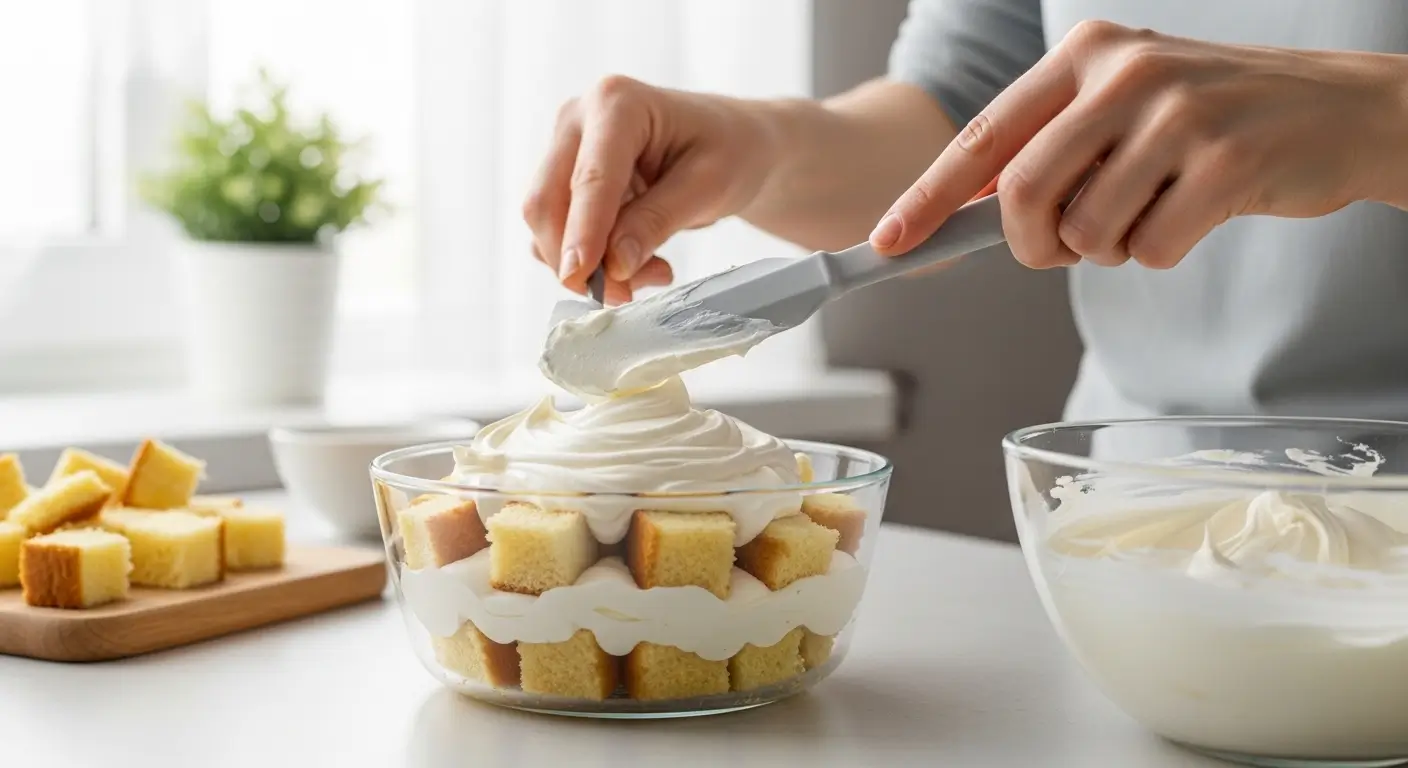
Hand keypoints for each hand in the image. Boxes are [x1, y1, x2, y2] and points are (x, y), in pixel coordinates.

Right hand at [524, 76, 779, 303]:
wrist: (732, 143)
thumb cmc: (729, 151)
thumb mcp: (710, 186)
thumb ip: (659, 220)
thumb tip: (615, 264)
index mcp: (616, 103)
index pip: (589, 178)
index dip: (583, 232)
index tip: (582, 277)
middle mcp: (577, 119)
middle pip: (547, 201)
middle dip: (580, 260)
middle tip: (628, 295)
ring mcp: (565, 149)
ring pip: (548, 224)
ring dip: (590, 265)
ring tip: (653, 271)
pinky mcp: (563, 180)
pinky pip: (559, 233)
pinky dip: (591, 261)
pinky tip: (638, 261)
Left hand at [870, 21, 1407, 268]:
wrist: (1337, 109)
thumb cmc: (1212, 117)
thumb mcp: (1123, 104)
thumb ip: (1051, 144)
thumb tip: (967, 207)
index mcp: (1085, 53)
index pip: (984, 137)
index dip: (928, 196)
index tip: (890, 239)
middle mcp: (1125, 72)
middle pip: (1025, 194)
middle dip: (1031, 244)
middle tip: (1058, 249)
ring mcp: (1179, 114)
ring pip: (1088, 232)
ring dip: (1109, 248)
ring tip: (1151, 210)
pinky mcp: (1226, 163)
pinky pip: (1151, 249)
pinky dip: (1161, 253)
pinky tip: (1196, 212)